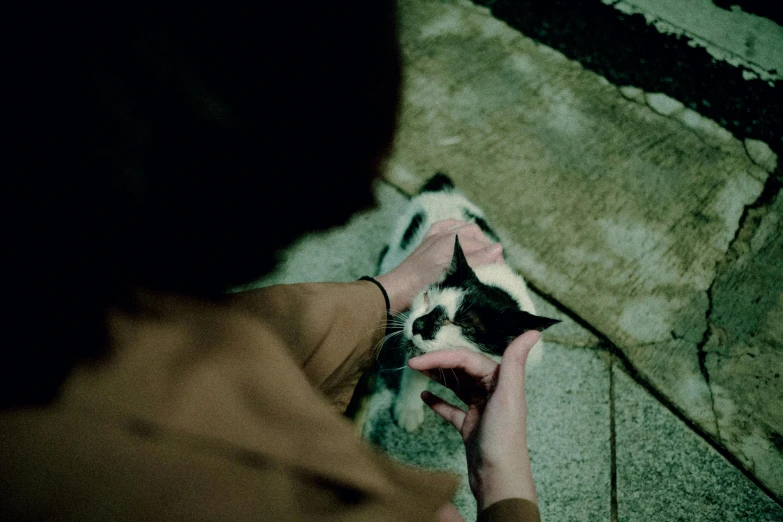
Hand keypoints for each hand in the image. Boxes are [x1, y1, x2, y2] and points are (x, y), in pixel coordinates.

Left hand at [374, 219, 502, 312]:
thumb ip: (476, 260)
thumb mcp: (453, 276)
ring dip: (475, 239)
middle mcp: (443, 234)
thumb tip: (498, 247)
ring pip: (463, 228)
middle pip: (475, 235)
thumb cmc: (423, 287)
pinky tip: (462, 238)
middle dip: (487, 249)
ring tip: (482, 256)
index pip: (483, 245)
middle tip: (494, 266)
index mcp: (451, 241)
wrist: (397, 290)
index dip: (495, 258)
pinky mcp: (427, 240)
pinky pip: (446, 227)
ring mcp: (435, 235)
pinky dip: (457, 229)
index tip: (501, 272)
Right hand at [407, 331, 539, 510]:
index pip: (466, 359)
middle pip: (460, 369)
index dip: (441, 357)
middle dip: (437, 364)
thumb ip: (515, 361)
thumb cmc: (504, 437)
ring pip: (456, 385)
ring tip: (418, 372)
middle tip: (412, 363)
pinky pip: (452, 408)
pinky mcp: (470, 426)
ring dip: (438, 377)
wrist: (499, 478)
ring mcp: (480, 409)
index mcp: (500, 380)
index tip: (416, 360)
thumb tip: (533, 331)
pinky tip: (425, 396)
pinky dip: (439, 401)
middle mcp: (491, 391)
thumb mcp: (509, 395)